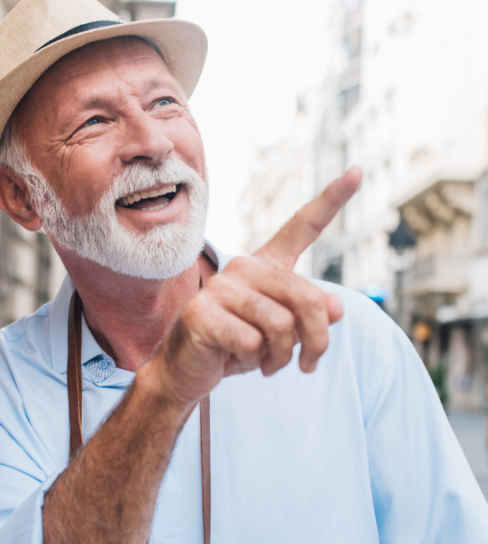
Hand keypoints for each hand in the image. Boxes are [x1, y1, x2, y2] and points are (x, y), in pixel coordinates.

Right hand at [147, 166, 362, 412]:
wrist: (187, 371)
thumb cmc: (236, 349)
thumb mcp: (283, 334)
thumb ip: (310, 316)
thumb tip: (336, 308)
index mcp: (264, 266)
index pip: (300, 228)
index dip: (331, 200)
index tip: (356, 171)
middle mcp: (242, 268)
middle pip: (307, 298)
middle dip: (316, 339)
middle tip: (309, 364)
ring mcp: (219, 288)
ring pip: (281, 324)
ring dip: (281, 356)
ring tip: (266, 363)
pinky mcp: (201, 313)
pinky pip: (252, 342)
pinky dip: (253, 361)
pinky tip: (235, 360)